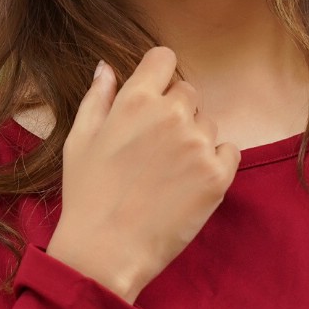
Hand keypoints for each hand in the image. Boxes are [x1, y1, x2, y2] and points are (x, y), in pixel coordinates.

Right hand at [46, 46, 240, 304]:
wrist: (105, 251)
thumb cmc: (87, 195)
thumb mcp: (79, 139)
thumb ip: (97, 98)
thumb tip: (106, 67)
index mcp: (135, 100)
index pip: (164, 58)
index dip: (159, 74)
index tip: (154, 96)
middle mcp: (172, 115)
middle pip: (188, 92)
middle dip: (175, 111)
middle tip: (154, 148)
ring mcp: (198, 145)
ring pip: (207, 124)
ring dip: (193, 139)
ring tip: (166, 172)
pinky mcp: (218, 176)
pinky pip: (229, 151)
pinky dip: (214, 162)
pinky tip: (188, 182)